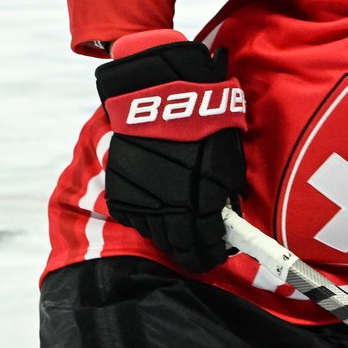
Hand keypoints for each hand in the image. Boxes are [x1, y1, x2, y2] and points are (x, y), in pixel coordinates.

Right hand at [95, 30, 246, 271]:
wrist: (158, 91)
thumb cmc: (204, 118)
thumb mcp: (226, 155)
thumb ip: (225, 190)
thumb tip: (225, 216)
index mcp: (200, 196)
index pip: (206, 240)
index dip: (212, 252)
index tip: (217, 254)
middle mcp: (168, 203)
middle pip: (178, 244)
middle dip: (192, 253)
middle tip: (200, 256)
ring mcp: (141, 198)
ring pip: (156, 234)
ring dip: (170, 238)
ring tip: (181, 237)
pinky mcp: (120, 189)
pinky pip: (135, 218)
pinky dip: (149, 221)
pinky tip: (160, 217)